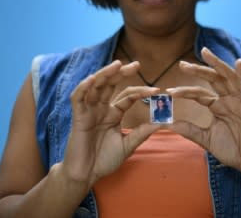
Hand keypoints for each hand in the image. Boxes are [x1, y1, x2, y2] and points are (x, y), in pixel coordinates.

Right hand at [63, 60, 159, 186]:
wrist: (86, 175)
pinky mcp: (78, 117)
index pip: (128, 96)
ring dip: (105, 74)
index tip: (157, 91)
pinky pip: (78, 98)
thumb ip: (142, 133)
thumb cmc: (104, 160)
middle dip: (122, 73)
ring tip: (117, 65)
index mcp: (113, 113)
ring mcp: (89, 111)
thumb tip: (162, 122)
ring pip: (95, 86)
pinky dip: (84, 87)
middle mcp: (101, 108)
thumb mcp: (128, 145)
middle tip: (137, 64)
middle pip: (111, 85)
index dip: (141, 91)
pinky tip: (93, 79)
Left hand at [167, 47, 240, 173]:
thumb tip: (168, 124)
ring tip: (205, 52)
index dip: (185, 91)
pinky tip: (238, 63)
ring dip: (217, 64)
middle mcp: (229, 100)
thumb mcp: (206, 139)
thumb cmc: (233, 150)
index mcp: (218, 106)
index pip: (199, 94)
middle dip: (198, 70)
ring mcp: (240, 101)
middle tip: (182, 64)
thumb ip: (190, 130)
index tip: (169, 91)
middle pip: (212, 79)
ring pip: (227, 77)